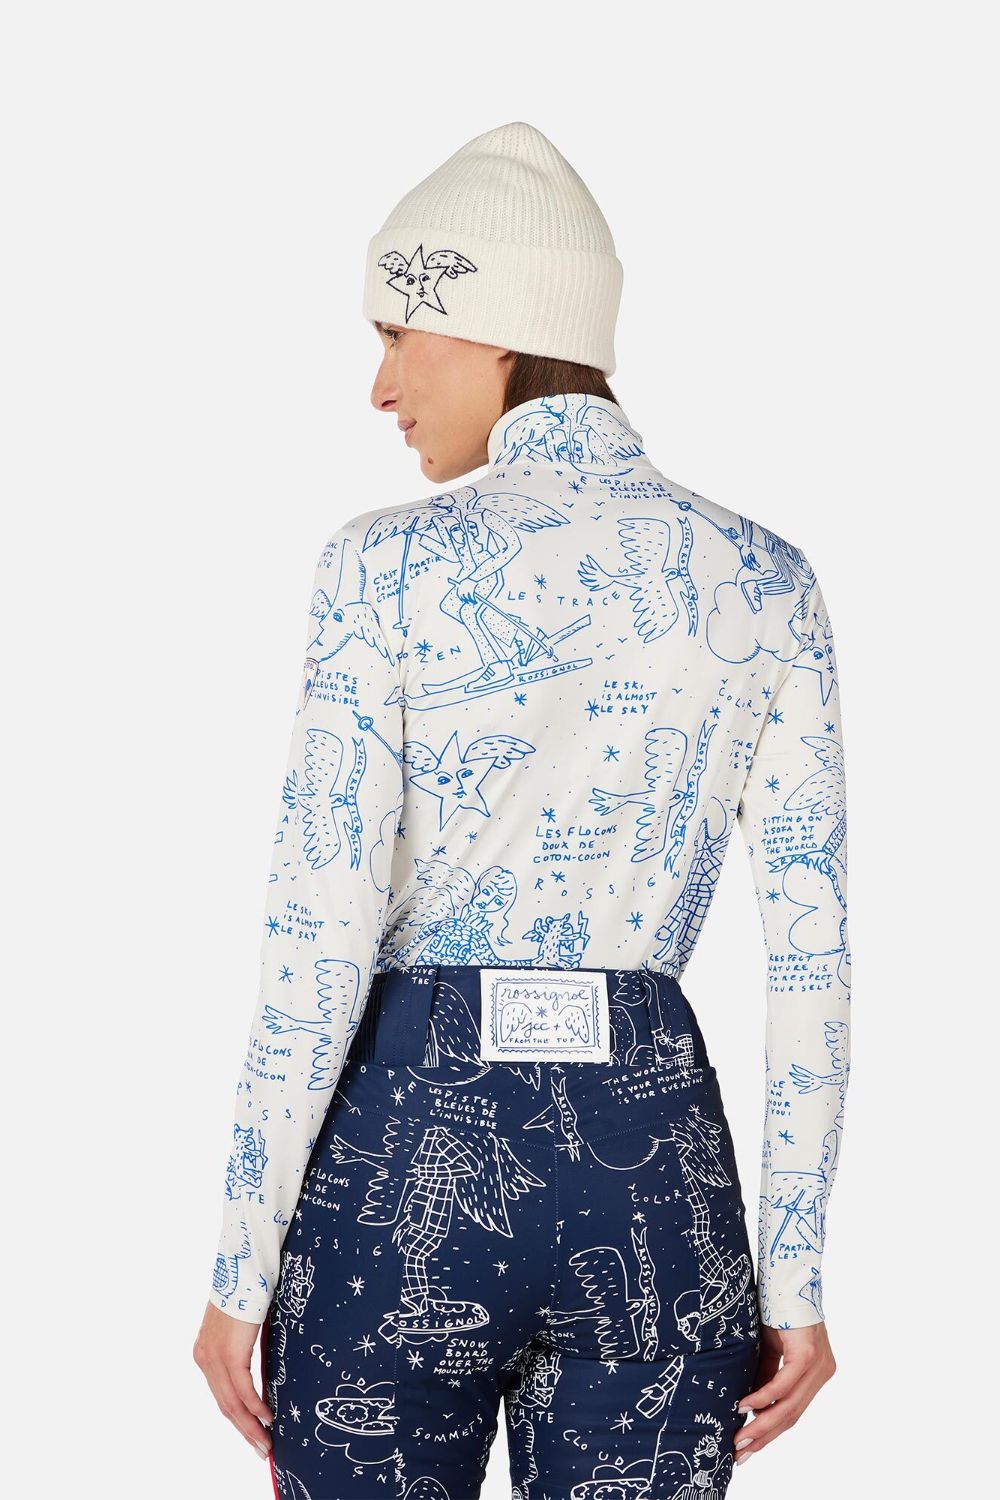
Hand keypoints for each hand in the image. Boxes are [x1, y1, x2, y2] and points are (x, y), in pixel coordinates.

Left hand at [193, 1300, 273, 1461]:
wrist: (243, 1269)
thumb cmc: (247, 1291)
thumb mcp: (239, 1327)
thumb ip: (241, 1348)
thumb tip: (258, 1369)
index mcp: (205, 1354)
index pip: (221, 1395)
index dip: (237, 1418)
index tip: (252, 1433)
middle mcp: (205, 1359)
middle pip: (224, 1406)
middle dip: (244, 1431)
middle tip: (262, 1451)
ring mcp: (215, 1358)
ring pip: (232, 1404)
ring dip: (251, 1427)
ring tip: (266, 1444)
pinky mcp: (230, 1354)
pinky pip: (243, 1391)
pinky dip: (256, 1407)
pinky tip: (267, 1418)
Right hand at [732, 1320, 836, 1464]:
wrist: (786, 1275)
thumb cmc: (777, 1308)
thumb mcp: (771, 1349)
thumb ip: (766, 1376)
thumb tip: (750, 1408)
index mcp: (815, 1373)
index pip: (793, 1412)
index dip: (770, 1433)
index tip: (747, 1448)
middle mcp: (822, 1373)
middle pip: (792, 1416)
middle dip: (764, 1438)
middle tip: (740, 1453)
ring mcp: (818, 1366)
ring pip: (789, 1406)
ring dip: (762, 1426)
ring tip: (740, 1438)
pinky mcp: (807, 1355)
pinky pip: (784, 1385)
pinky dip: (763, 1398)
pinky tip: (745, 1407)